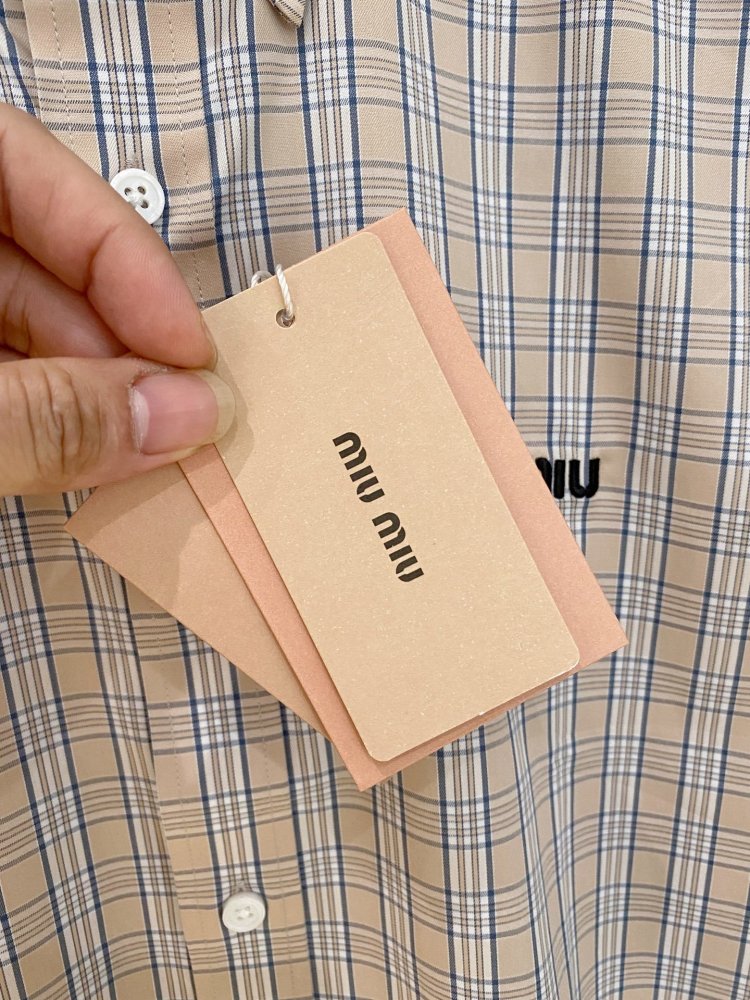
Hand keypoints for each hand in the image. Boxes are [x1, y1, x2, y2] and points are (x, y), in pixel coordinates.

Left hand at [0, 104, 233, 496]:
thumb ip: (52, 414)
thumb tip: (179, 418)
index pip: (29, 171)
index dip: (124, 258)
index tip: (188, 348)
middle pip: (39, 258)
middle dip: (118, 342)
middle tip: (176, 415)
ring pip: (20, 325)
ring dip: (89, 389)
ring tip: (140, 447)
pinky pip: (0, 373)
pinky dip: (44, 415)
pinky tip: (82, 454)